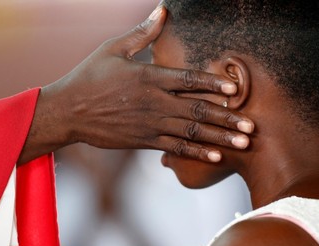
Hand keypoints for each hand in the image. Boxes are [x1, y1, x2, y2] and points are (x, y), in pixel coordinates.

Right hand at [18, 5, 253, 164]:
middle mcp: (155, 102)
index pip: (189, 80)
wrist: (68, 111)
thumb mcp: (113, 48)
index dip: (214, 84)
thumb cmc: (89, 76)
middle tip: (251, 127)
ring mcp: (150, 124)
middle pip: (198, 111)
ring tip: (242, 144)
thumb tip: (162, 10)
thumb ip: (141, 33)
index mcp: (149, 77)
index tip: (234, 90)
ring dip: (219, 139)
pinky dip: (195, 153)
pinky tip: (214, 157)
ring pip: (191, 132)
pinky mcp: (143, 141)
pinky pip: (174, 148)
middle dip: (228, 119)